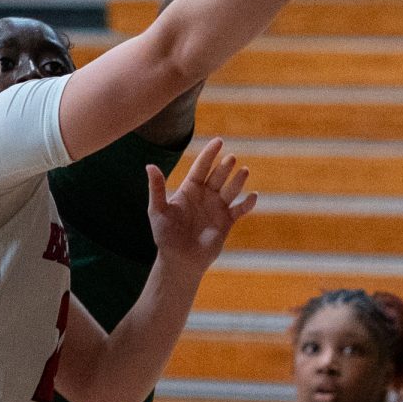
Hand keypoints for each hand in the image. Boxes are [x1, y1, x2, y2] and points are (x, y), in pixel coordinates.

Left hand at [147, 137, 256, 273]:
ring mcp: (217, 207)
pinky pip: (240, 209)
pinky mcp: (226, 222)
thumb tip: (149, 165)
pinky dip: (248, 203)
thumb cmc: (165, 235)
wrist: (179, 260)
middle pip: (218, 176)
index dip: (209, 154)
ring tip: (244, 170)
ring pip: (231, 189)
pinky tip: (252, 196)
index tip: (218, 141)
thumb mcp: (158, 210)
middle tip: (231, 158)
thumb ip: (156, 188)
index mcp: (189, 189)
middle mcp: (205, 195)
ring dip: (238, 180)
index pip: (201, 167)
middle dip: (225, 167)